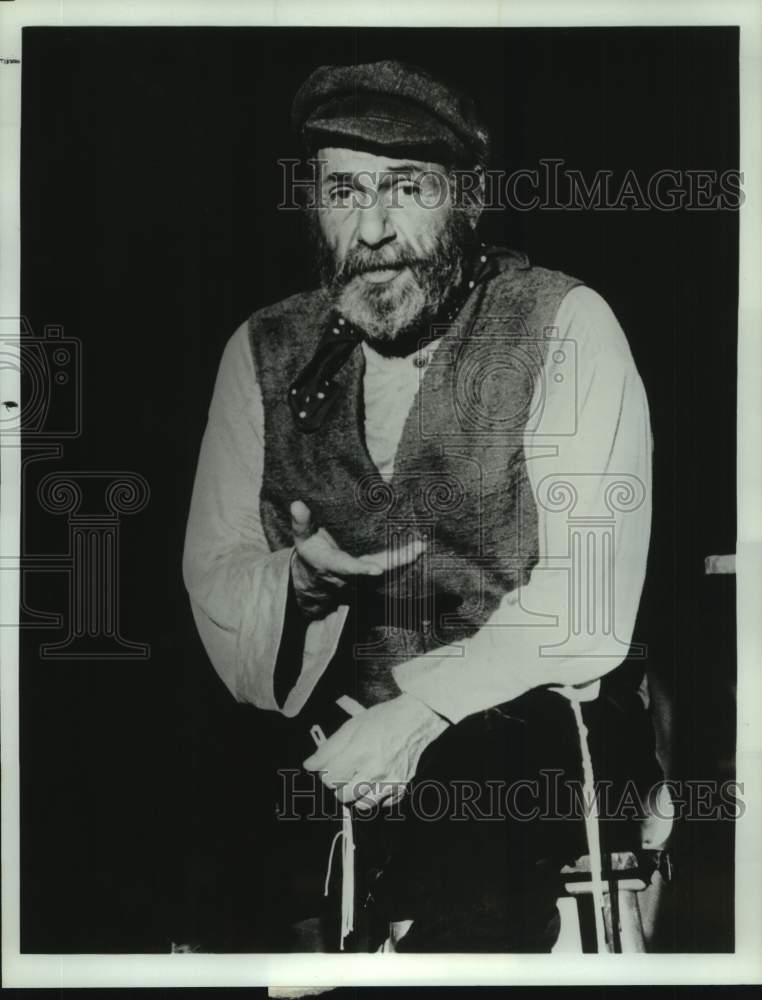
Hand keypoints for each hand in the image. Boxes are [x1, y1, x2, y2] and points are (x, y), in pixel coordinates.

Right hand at [289, 500, 425, 616]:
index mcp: (332, 564)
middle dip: (397, 561)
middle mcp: (352, 571)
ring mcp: (364, 572)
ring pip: (387, 566)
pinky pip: (390, 563)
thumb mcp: (301, 538)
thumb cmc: (310, 552)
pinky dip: (404, 556)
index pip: (347, 567)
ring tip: (422, 545)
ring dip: (405, 557)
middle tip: (416, 549)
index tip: (376, 570)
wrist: (316, 577)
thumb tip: (297, 504)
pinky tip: (419, 546)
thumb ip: (301, 523)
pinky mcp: (372, 567)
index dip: (361, 569)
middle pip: (377, 567)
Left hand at [302, 693, 448, 808]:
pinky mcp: (401, 787)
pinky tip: (375, 783)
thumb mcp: (351, 726)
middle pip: (342, 795)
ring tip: (357, 780)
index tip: (330, 766)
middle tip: (343, 773)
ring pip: (361, 805)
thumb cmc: (382, 719)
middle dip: (337, 785)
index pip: (329, 778)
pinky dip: (376, 797)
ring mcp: (389, 782)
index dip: (325, 772)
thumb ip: (328, 748)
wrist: (415, 720)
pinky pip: (383, 805)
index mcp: (358, 753)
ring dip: (355, 795)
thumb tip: (310, 765)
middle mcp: (374, 771)